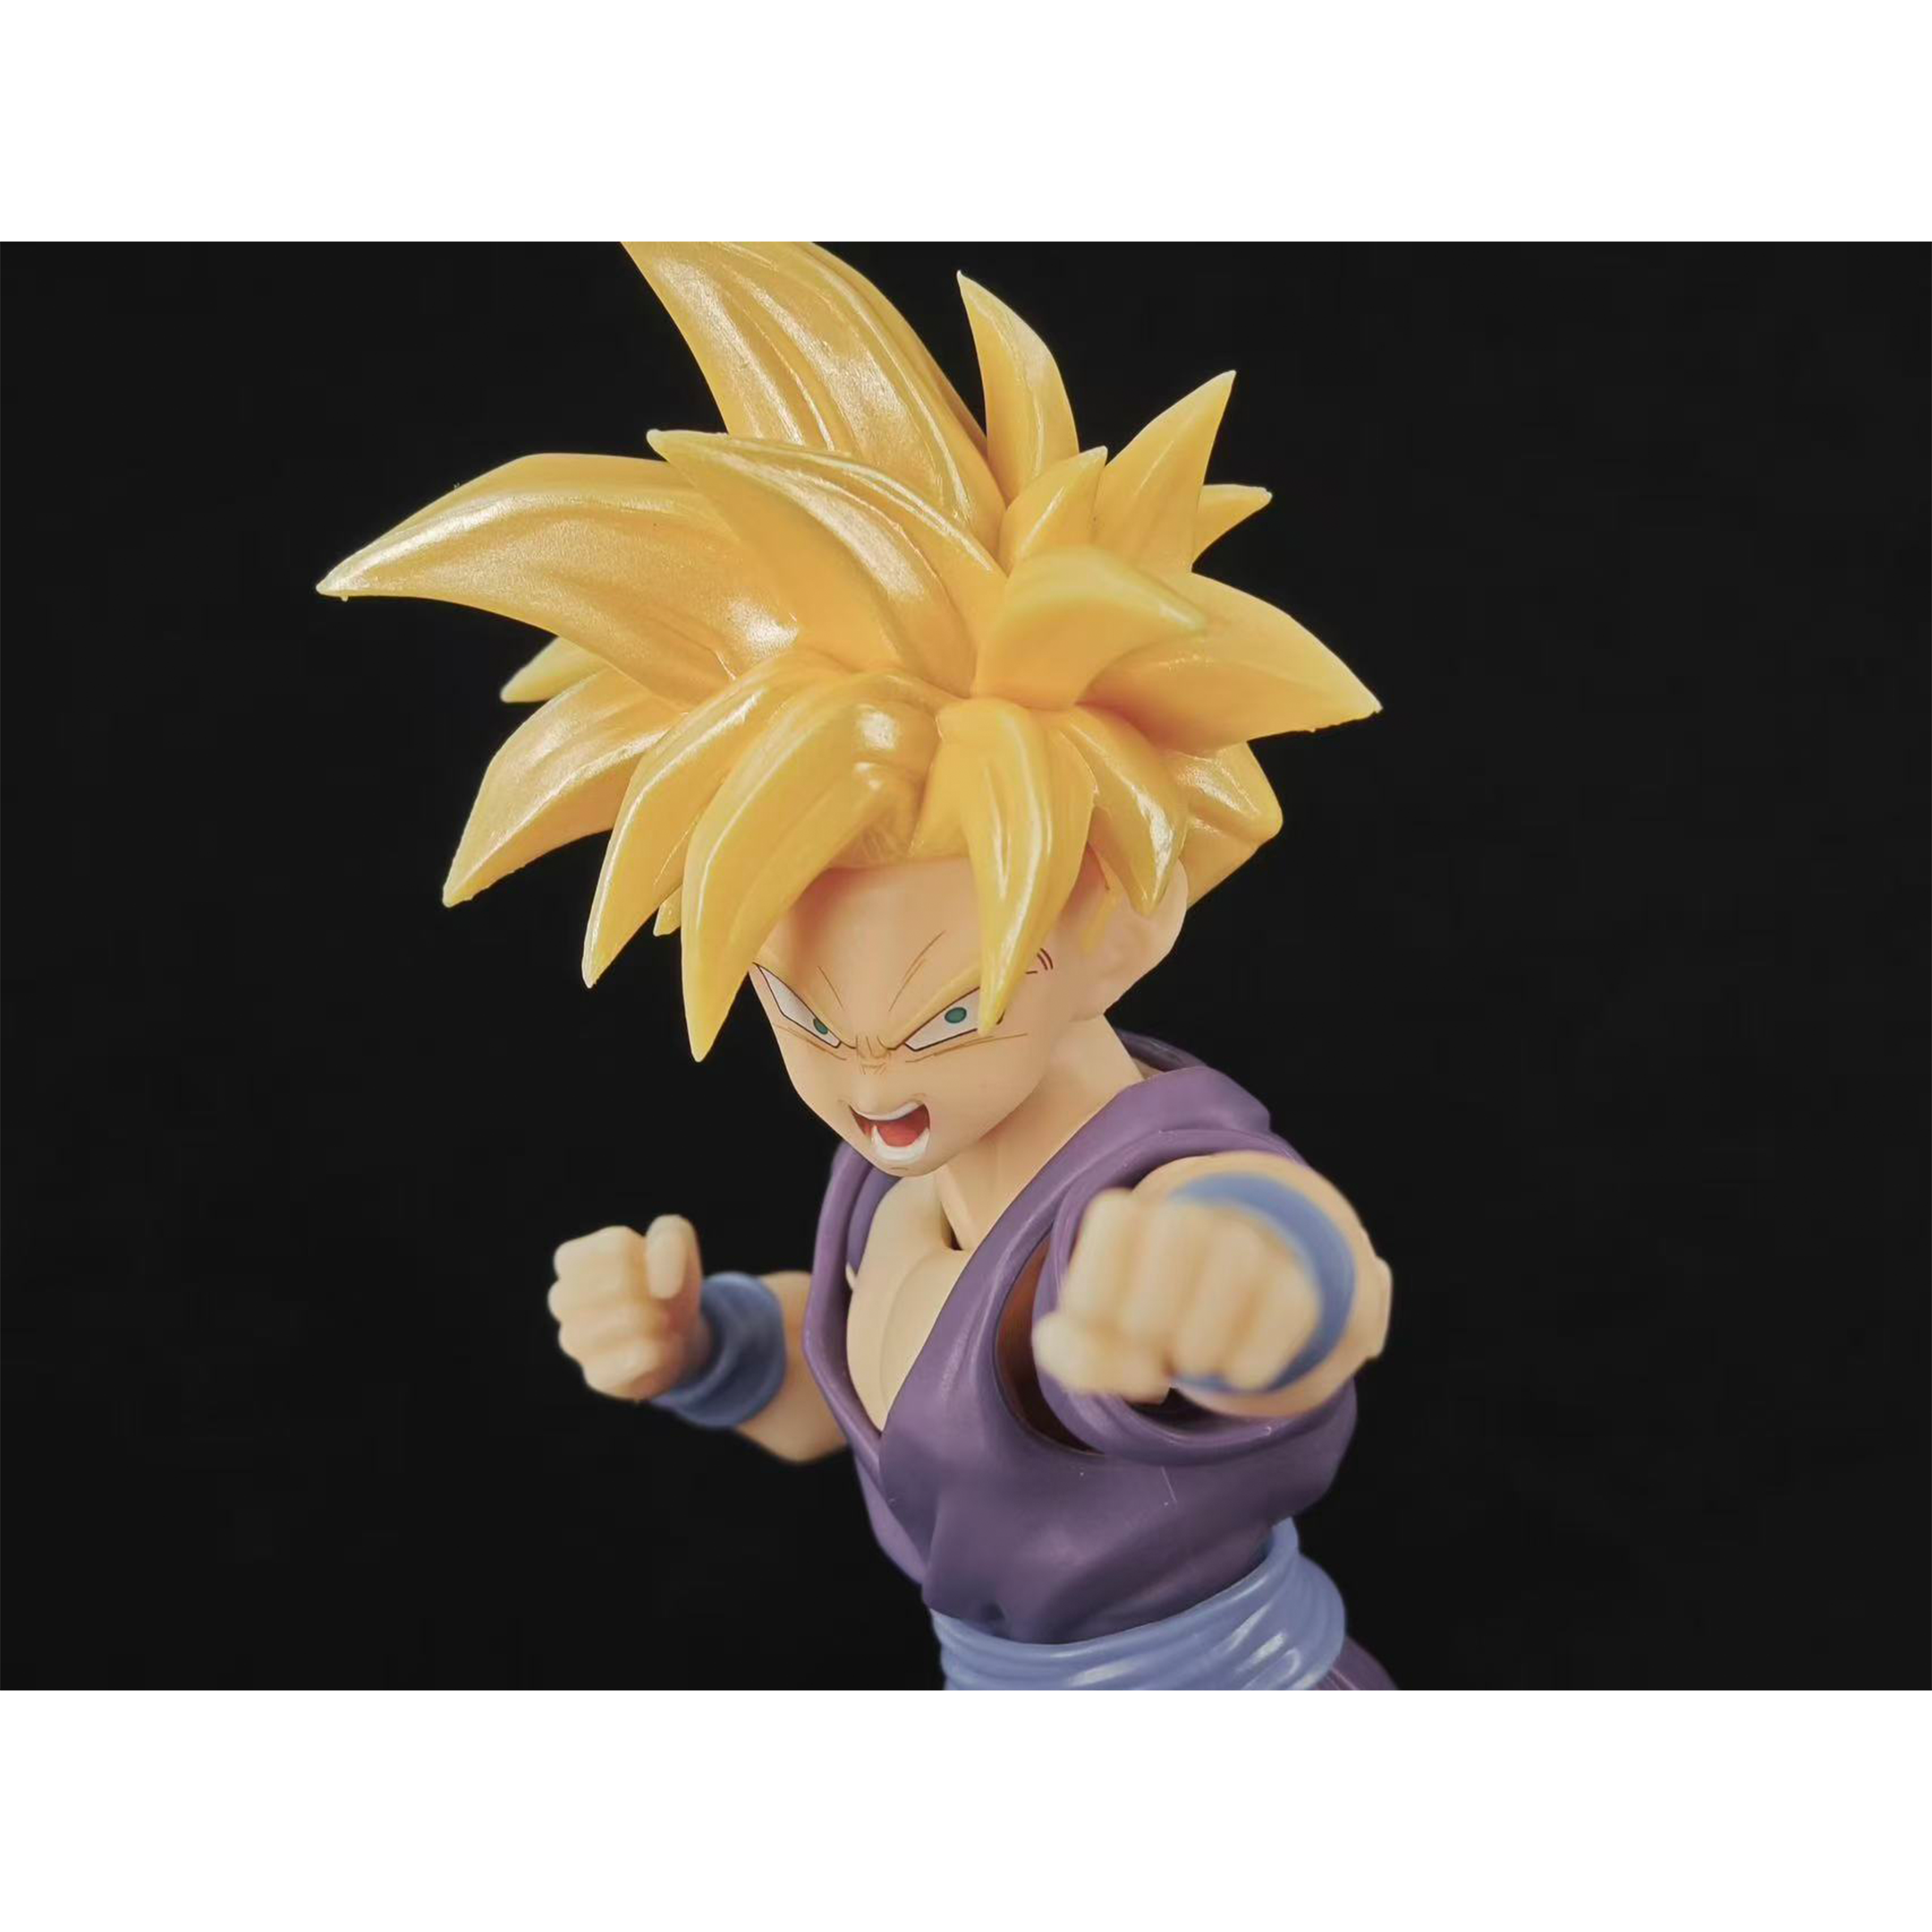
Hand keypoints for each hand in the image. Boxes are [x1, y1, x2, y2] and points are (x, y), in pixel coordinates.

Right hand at [547, 1216, 706, 1399]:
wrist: (677, 1334)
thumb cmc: (664, 1281)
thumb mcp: (676, 1243)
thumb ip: (670, 1235)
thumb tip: (659, 1280)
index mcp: (575, 1259)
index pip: (616, 1245)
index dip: (651, 1256)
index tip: (656, 1267)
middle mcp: (563, 1299)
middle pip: (617, 1281)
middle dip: (650, 1288)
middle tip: (659, 1298)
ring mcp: (573, 1340)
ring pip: (621, 1320)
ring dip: (655, 1318)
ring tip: (662, 1321)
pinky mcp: (595, 1375)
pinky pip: (626, 1363)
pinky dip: (657, 1352)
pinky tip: (662, 1347)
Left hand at [1033, 1189, 1320, 1399]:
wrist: (1209, 1317)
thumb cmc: (1134, 1322)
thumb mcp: (1093, 1339)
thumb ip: (1070, 1350)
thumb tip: (1098, 1352)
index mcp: (1128, 1216)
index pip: (1115, 1216)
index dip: (1095, 1288)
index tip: (1100, 1323)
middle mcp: (1192, 1216)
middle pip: (1179, 1228)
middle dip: (1153, 1312)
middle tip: (1150, 1346)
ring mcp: (1251, 1245)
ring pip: (1239, 1258)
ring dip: (1206, 1333)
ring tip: (1192, 1362)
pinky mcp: (1296, 1286)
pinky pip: (1288, 1306)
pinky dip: (1254, 1356)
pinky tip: (1232, 1371)